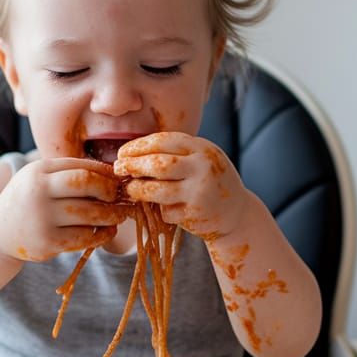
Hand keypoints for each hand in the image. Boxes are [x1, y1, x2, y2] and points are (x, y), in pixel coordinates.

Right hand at [0, 158, 130, 260]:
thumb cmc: (29, 200)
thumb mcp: (41, 178)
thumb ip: (70, 173)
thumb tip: (114, 174)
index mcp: (39, 171)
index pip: (82, 167)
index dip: (105, 174)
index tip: (117, 182)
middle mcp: (38, 191)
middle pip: (86, 184)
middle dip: (110, 191)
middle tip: (120, 197)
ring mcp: (42, 218)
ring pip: (89, 213)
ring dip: (112, 215)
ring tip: (120, 215)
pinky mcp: (47, 242)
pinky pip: (84, 237)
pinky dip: (101, 235)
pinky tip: (107, 231)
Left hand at [113, 132, 247, 238]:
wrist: (238, 212)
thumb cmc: (210, 181)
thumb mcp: (199, 159)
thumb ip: (175, 154)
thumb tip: (131, 154)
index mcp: (202, 148)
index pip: (163, 141)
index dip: (137, 146)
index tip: (122, 153)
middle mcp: (202, 168)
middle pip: (157, 164)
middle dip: (132, 166)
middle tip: (118, 169)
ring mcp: (199, 192)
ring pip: (156, 190)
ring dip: (137, 190)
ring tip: (131, 190)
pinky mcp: (194, 215)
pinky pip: (165, 211)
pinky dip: (158, 210)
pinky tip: (161, 208)